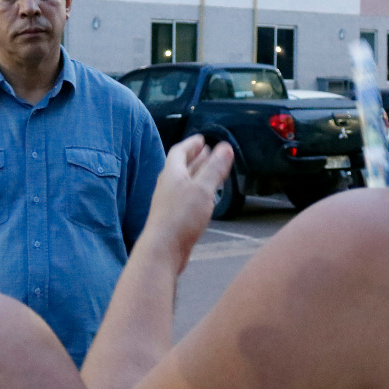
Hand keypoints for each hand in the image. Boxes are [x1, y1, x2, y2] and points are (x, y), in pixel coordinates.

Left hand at [146, 135, 233, 273]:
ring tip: (210, 170)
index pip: (180, 151)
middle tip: (207, 151)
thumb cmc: (180, 218)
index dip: (191, 144)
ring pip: (185, 182)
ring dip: (198, 174)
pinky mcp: (175, 217)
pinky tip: (205, 196)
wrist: (163, 249)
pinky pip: (187, 197)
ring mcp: (170, 202)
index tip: (201, 139)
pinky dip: (198, 191)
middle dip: (196, 158)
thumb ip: (214, 168)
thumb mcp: (202, 188)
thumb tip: (225, 148)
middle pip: (182, 166)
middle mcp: (168, 185)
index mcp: (172, 173)